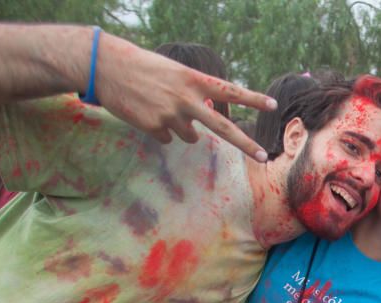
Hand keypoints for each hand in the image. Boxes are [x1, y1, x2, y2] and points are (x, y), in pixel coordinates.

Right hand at [94, 32, 275, 159]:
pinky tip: (146, 114)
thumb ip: (194, 94)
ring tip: (160, 108)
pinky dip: (160, 130)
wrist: (107, 67)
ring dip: (181, 128)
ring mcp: (171, 114)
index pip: (230, 91)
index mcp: (194, 80)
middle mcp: (187, 98)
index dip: (252, 99)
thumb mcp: (175, 74)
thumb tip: (205, 120)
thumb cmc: (145, 68)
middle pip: (222, 126)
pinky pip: (168, 138)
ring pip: (190, 137)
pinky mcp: (155, 127)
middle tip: (262, 156)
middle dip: (244, 143)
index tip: (273, 106)